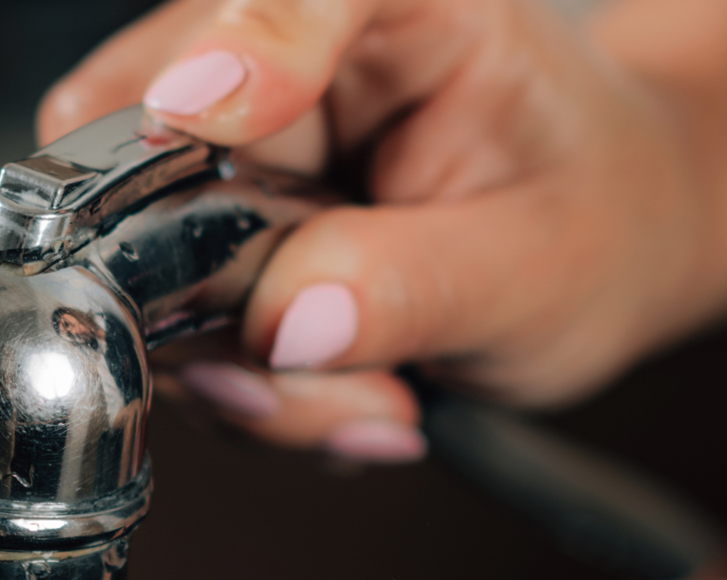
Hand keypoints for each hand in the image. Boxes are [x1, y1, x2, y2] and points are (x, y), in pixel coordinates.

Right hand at [40, 0, 709, 461]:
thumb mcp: (541, 273)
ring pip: (131, 256)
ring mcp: (222, 137)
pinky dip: (236, 380)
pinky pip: (147, 313)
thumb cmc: (591, 221)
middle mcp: (291, 51)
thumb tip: (289, 320)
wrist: (596, 249)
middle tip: (344, 377)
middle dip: (225, 297)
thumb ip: (416, 290)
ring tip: (368, 393)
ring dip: (241, 365)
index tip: (203, 102)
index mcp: (408, 5)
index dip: (249, 45)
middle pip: (157, 146)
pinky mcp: (184, 215)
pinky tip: (333, 386)